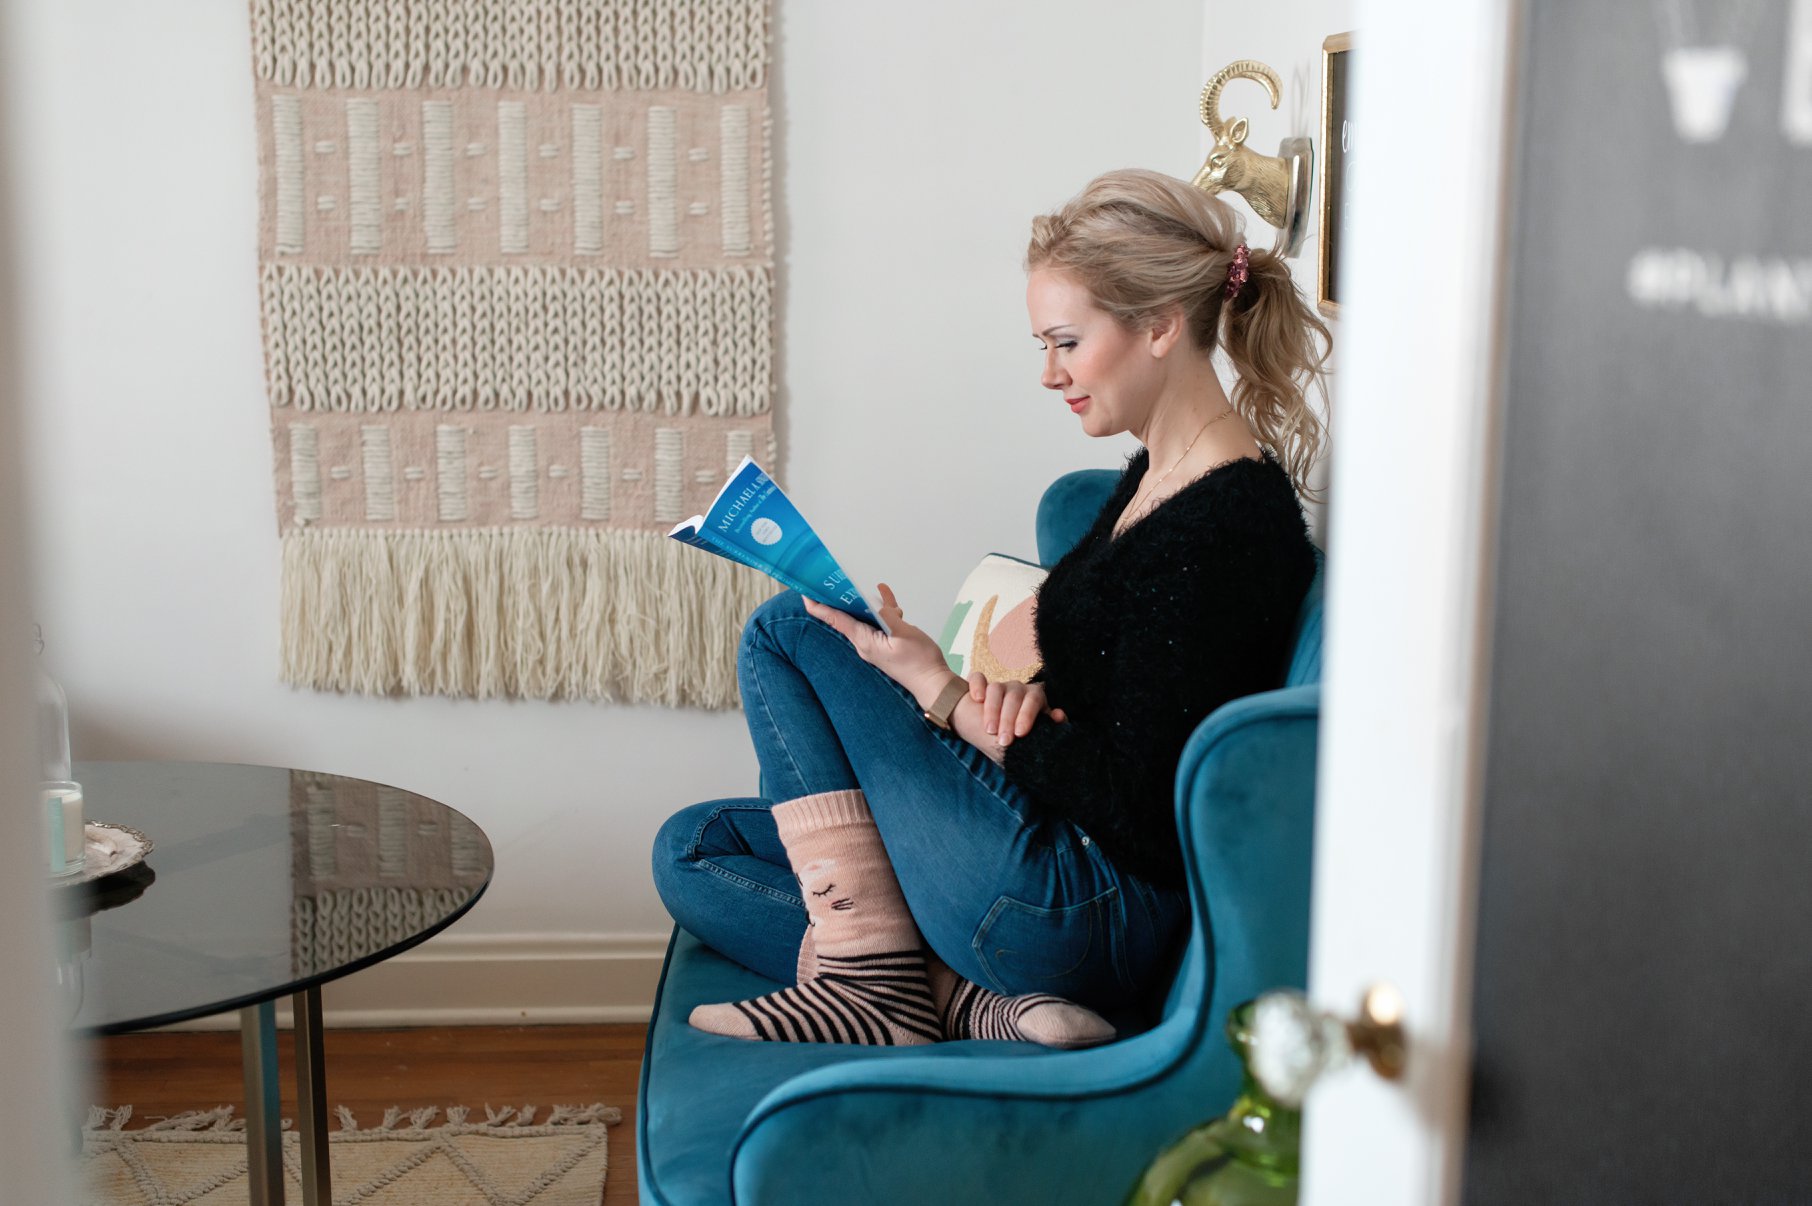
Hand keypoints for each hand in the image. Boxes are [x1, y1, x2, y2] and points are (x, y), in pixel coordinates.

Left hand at [802, 583, 955, 703]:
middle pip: (845, 616)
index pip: (836, 620)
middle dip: (839, 598)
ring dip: (866, 601)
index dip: (819, 607)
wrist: (934, 683)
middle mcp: (865, 643)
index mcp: (864, 641)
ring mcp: (875, 643)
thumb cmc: (920, 663)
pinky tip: (887, 597)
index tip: (806, 593)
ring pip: (864, 616)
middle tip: (830, 580)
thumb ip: (888, 617)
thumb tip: (877, 605)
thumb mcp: (904, 634)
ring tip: (867, 584)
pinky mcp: (886, 643)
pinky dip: (882, 609)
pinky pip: (880, 621)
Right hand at [967, 673, 1066, 748]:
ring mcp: (999, 686)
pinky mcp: (981, 685)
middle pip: (1013, 697)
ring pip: (996, 689)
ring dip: (992, 709)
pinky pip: (977, 678)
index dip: (1027, 715)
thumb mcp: (1036, 735)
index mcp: (1035, 697)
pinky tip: (977, 699)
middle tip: (1004, 740)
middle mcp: (1018, 689)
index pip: (1034, 700)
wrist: (996, 735)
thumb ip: (1050, 727)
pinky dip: (977, 686)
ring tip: (990, 729)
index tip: (1020, 734)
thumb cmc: (1022, 735)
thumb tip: (1059, 716)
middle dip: (1008, 720)